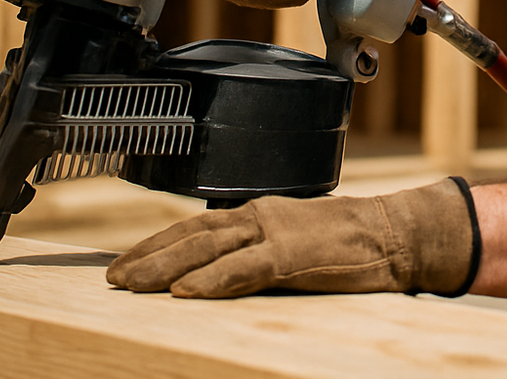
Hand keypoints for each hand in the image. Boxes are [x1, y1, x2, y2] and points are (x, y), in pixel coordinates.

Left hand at [106, 178, 478, 297]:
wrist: (393, 235)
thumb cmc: (349, 244)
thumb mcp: (294, 243)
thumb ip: (258, 253)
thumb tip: (219, 274)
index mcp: (258, 214)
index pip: (195, 227)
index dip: (158, 243)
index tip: (126, 261)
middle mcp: (259, 216)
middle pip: (190, 234)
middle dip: (148, 256)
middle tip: (112, 277)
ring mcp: (274, 232)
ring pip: (206, 247)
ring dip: (164, 267)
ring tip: (132, 284)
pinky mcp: (292, 255)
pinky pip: (243, 268)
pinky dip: (211, 279)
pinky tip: (185, 292)